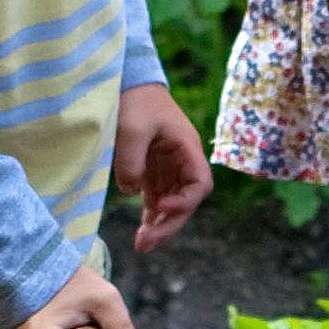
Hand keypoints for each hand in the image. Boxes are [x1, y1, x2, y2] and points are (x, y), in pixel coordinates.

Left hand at [112, 82, 211, 252]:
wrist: (128, 82)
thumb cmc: (135, 101)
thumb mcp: (131, 128)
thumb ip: (131, 161)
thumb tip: (132, 192)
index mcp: (186, 148)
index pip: (200, 184)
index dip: (186, 201)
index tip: (162, 207)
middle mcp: (181, 161)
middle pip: (185, 201)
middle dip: (169, 224)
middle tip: (145, 243)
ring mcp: (167, 167)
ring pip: (171, 204)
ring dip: (159, 225)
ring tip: (142, 245)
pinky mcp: (152, 170)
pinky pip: (156, 199)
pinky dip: (150, 216)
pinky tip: (142, 233)